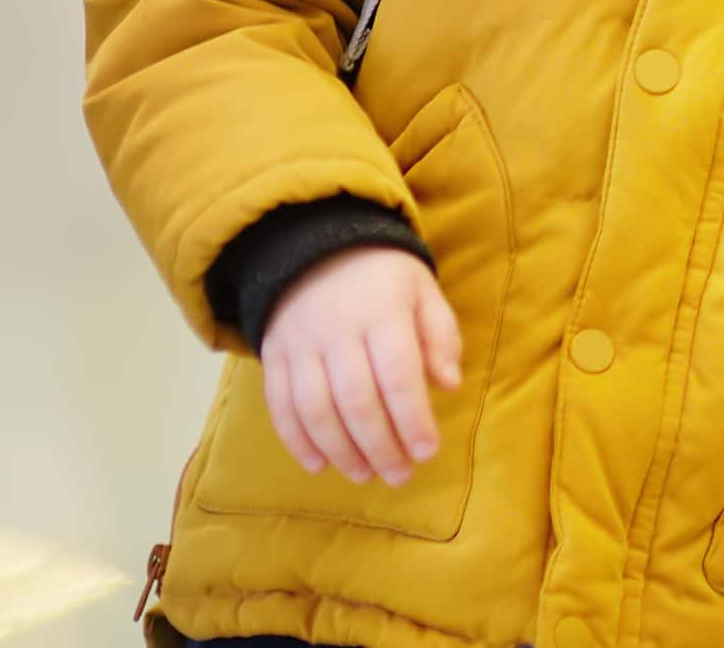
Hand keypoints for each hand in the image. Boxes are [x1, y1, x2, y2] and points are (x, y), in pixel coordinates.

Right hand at [260, 246, 460, 484]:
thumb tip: (449, 385)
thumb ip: (440, 336)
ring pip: (316, 409)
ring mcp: (300, 345)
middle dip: (381, 446)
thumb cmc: (383, 277)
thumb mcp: (423, 291)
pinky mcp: (273, 356)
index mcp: (382, 312)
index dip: (413, 419)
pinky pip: (280, 406)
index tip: (428, 452)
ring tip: (366, 475)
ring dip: (342, 451)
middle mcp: (337, 331)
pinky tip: (319, 465)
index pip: (398, 374)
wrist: (315, 246)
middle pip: (357, 400)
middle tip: (400, 476)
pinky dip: (297, 441)